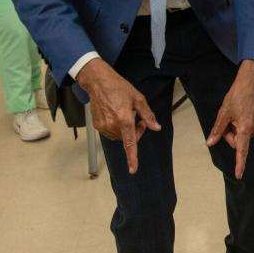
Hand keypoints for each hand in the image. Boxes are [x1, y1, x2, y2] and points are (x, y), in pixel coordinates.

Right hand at [77, 58, 160, 173]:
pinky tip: (116, 115)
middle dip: (136, 132)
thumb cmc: (120, 88)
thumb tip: (156, 127)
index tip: (133, 169)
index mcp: (125, 120)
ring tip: (126, 114)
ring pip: (119, 136)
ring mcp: (103, 126)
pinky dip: (116, 128)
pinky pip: (110, 132)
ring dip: (125, 130)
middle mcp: (113, 125)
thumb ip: (148, 115)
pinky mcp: (97, 125)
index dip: (132, 157)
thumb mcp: (138, 99)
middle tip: (138, 118)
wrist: (99, 83)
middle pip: (127, 139)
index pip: (130, 143)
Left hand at [207, 59, 253, 179]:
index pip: (242, 150)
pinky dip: (242, 125)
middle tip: (227, 121)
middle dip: (230, 135)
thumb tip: (210, 143)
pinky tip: (242, 113)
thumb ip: (218, 130)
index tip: (239, 175)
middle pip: (238, 142)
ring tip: (236, 114)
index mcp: (245, 128)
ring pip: (242, 135)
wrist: (251, 83)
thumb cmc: (237, 96)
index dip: (240, 164)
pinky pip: (247, 129)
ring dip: (236, 128)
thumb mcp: (223, 113)